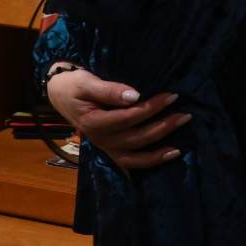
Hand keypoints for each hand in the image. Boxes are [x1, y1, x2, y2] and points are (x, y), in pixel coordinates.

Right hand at [45, 66, 188, 170]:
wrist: (60, 95)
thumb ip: (109, 90)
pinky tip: (170, 154)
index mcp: (94, 122)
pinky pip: (131, 162)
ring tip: (182, 142)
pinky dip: (150, 161)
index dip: (151, 108)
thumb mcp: (86, 82)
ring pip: (135, 156)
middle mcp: (100, 139)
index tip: (171, 96)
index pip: (128, 118)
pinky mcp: (110, 150)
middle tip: (185, 114)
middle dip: (162, 127)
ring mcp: (106, 147)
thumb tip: (135, 96)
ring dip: (160, 150)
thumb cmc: (74, 86)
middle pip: (136, 137)